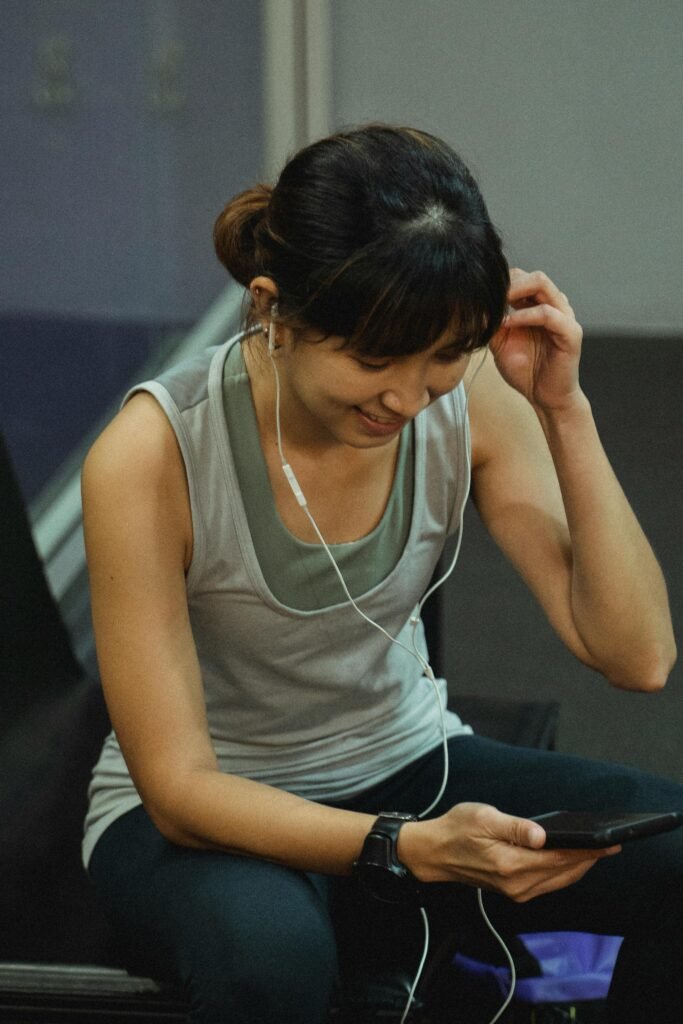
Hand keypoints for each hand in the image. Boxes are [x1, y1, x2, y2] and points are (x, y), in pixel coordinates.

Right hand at [398, 803, 618, 902]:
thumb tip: (542, 835)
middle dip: (589, 859)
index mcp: (510, 864)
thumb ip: (515, 827)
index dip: (586, 850)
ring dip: (578, 866)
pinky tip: (571, 858)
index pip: (558, 858)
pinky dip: (563, 872)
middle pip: (563, 873)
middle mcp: (517, 884)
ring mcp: (516, 891)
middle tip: (612, 845)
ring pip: (558, 881)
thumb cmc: (456, 829)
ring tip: (597, 850)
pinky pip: (548, 883)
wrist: (434, 852)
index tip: (608, 842)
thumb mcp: (483, 817)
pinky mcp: (514, 891)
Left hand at [489, 269, 583, 413]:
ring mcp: (564, 317)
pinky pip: (549, 314)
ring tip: (496, 303)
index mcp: (538, 306)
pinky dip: (526, 315)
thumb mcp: (500, 344)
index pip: (522, 278)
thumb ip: (491, 324)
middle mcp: (554, 306)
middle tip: (487, 294)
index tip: (480, 293)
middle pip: (533, 276)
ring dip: (516, 291)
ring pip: (543, 286)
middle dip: (508, 282)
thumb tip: (472, 307)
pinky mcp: (571, 333)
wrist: (545, 397)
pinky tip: (508, 323)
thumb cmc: (526, 371)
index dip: (501, 282)